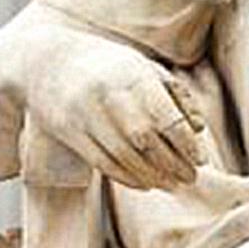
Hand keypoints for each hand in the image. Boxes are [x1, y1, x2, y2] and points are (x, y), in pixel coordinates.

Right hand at [16, 24, 204, 189]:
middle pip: (145, 139)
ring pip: (123, 155)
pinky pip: (102, 162)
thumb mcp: (145, 67)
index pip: (165, 116)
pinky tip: (146, 184)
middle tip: (191, 177)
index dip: (185, 142)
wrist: (47, 62)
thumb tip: (199, 128)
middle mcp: (108, 96)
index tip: (201, 159)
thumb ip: (176, 94)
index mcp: (132, 76)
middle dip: (172, 163)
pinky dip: (127, 177)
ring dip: (152, 175)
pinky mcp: (69, 133)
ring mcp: (85, 115)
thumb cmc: (109, 66)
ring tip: (173, 184)